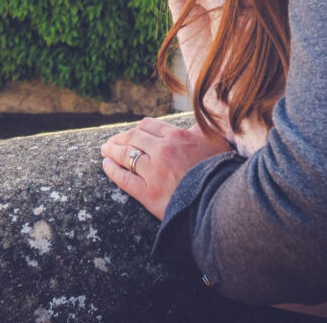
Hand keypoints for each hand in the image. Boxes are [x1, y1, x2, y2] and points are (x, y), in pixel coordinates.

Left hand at [100, 117, 232, 219]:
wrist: (219, 204)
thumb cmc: (221, 172)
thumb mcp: (217, 143)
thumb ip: (202, 131)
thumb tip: (197, 123)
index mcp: (178, 136)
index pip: (150, 126)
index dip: (139, 128)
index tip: (134, 132)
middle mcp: (163, 150)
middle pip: (134, 138)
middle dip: (121, 138)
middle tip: (112, 140)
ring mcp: (153, 171)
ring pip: (127, 156)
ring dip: (113, 151)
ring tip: (105, 150)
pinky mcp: (147, 193)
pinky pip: (124, 179)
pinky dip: (112, 171)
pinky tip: (106, 166)